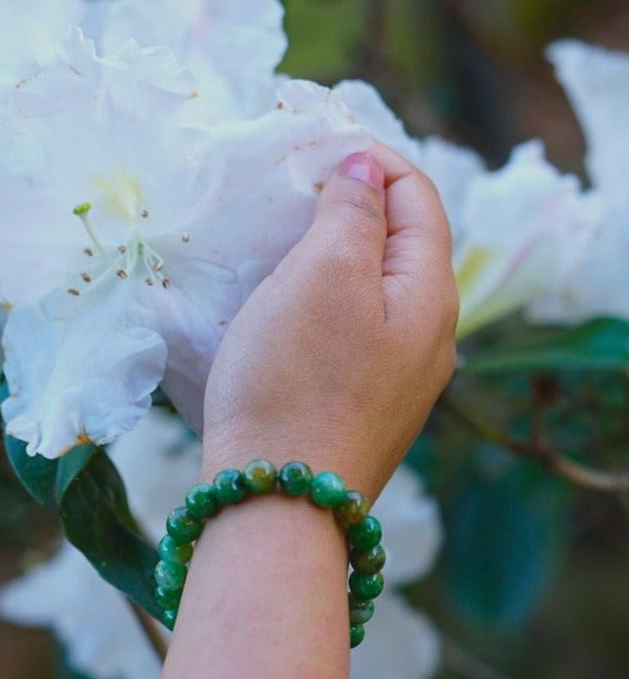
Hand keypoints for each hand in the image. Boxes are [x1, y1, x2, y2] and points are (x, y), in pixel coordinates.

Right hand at [201, 143, 457, 498]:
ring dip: (333, 257)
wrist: (276, 501)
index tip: (316, 149)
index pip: (419, 198)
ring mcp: (398, 378)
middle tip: (293, 193)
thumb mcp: (324, 276)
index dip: (372, 161)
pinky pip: (353, 332)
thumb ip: (354, 214)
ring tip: (283, 243)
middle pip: (401, 245)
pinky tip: (288, 308)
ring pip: (373, 291)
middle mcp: (429, 338)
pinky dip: (323, 302)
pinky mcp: (362, 404)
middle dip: (352, 207)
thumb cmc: (295, 380)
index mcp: (431, 296)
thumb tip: (367, 173)